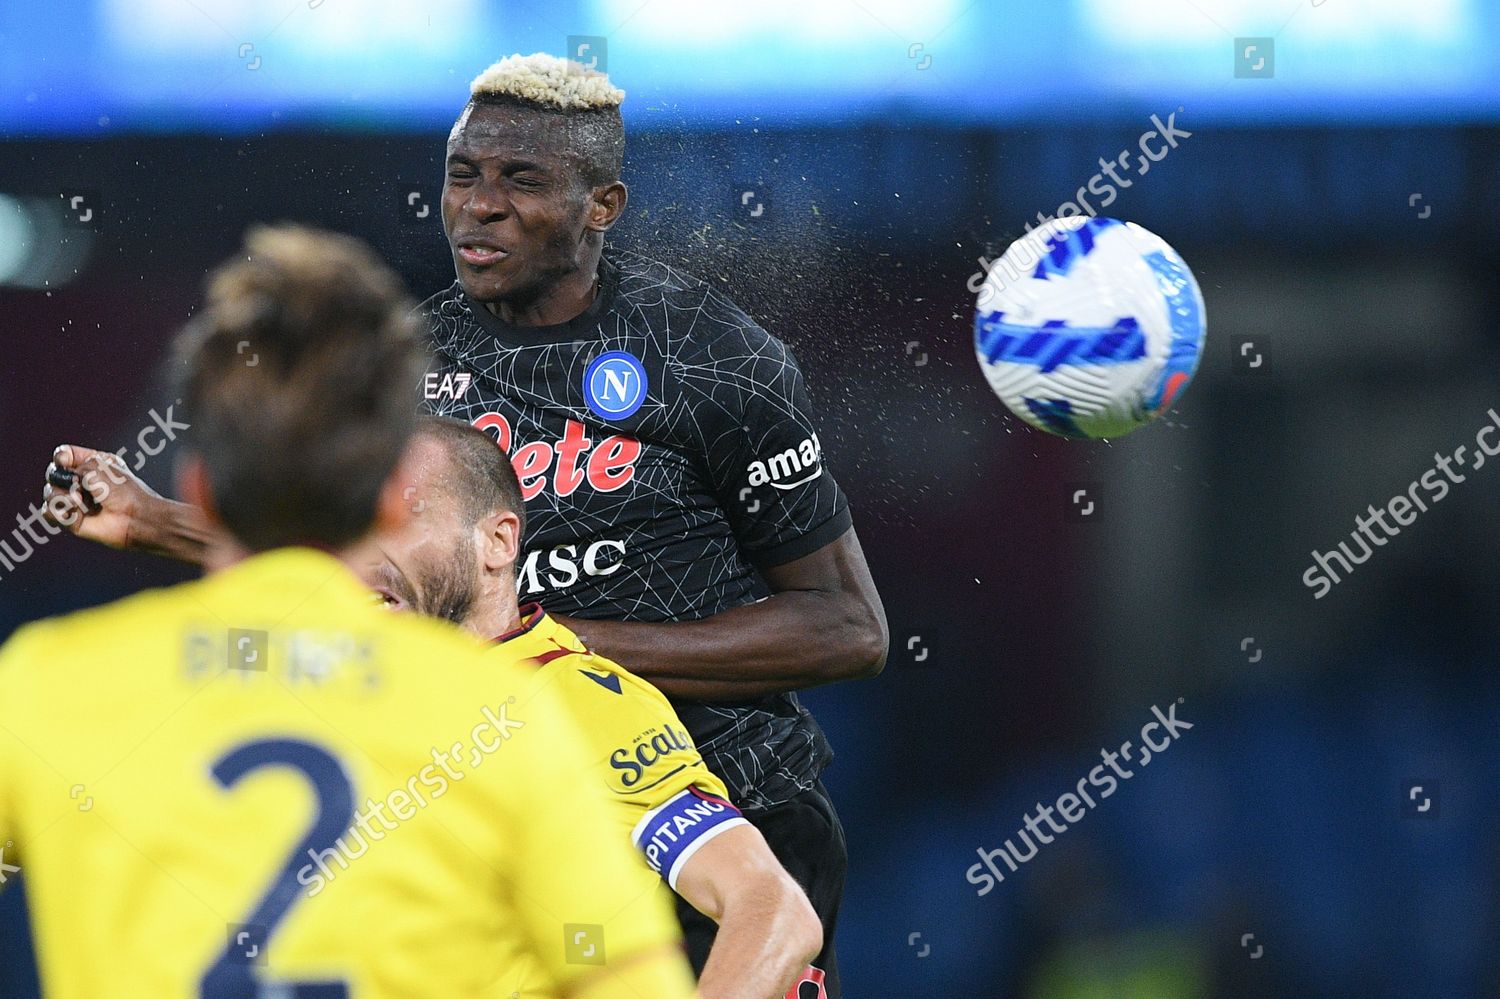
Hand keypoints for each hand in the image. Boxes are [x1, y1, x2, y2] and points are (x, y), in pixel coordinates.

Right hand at [42, 445, 164, 550]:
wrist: (135, 517)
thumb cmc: (124, 491)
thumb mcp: (98, 466)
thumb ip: (74, 463)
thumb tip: (60, 473)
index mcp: (93, 465)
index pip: (64, 455)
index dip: (61, 456)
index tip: (65, 460)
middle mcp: (83, 482)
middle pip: (53, 474)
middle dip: (62, 478)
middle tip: (79, 485)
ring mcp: (77, 501)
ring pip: (50, 493)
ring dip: (62, 496)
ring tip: (79, 501)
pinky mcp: (72, 519)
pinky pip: (49, 513)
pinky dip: (58, 511)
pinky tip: (74, 512)